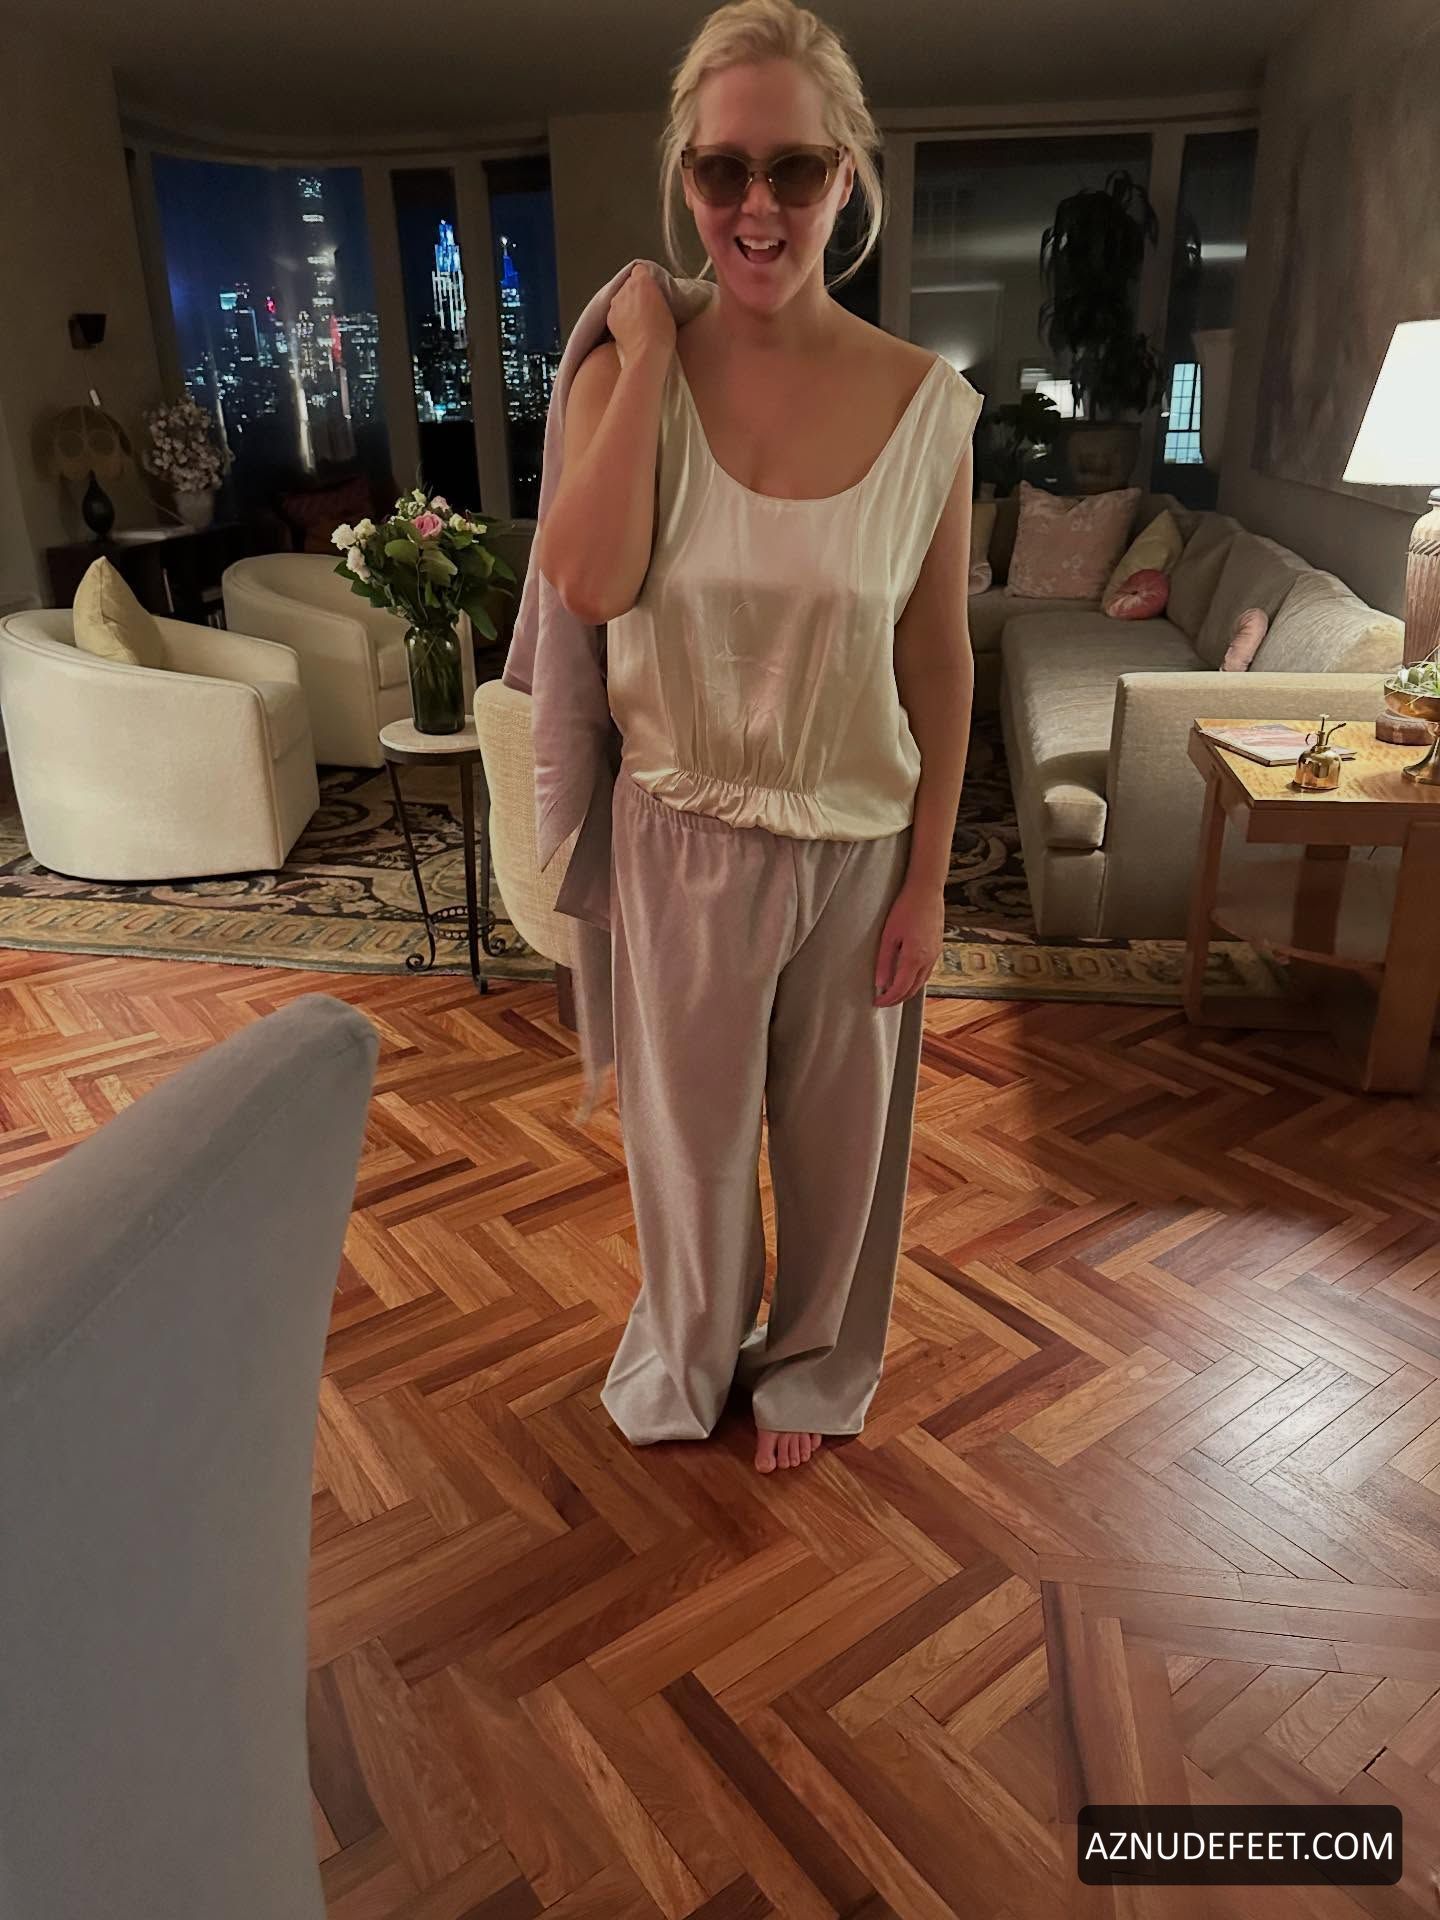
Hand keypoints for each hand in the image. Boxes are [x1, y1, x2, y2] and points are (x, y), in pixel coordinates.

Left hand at [607, 263, 676, 370]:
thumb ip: (656, 294)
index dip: (646, 279)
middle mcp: (626, 288)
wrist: (646, 353)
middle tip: (647, 308)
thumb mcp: (668, 306)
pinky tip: (630, 328)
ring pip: (621, 298)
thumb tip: (652, 295)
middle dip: (636, 292)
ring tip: (638, 321)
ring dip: (627, 305)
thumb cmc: (662, 332)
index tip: (652, 290)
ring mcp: (615, 303)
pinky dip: (621, 317)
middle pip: (629, 284)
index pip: (640, 270)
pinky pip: (615, 312)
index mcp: (643, 281)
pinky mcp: (609, 317)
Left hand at [874, 881, 943, 1006]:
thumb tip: (879, 983)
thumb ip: (884, 961)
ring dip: (908, 991)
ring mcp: (935, 954)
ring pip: (921, 982)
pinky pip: (927, 972)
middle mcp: (928, 960)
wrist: (927, 891)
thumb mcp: (889, 935)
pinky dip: (916, 980)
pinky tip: (907, 977)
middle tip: (884, 1001)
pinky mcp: (937, 948)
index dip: (888, 999)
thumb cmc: (906, 908)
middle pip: (913, 989)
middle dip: (898, 999)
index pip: (900, 988)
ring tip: (893, 992)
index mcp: (914, 957)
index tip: (877, 1003)